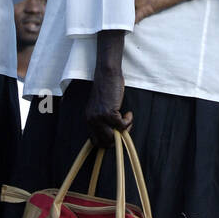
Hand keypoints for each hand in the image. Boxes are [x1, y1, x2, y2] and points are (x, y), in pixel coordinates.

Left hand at [86, 31, 131, 146]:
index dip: (107, 141)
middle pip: (104, 142)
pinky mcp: (109, 113)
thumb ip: (103, 120)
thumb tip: (114, 133)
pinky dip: (129, 121)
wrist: (107, 75)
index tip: (117, 134)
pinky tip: (129, 113)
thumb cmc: (107, 89)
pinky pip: (122, 126)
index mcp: (89, 119)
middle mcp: (92, 120)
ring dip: (124, 130)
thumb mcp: (101, 107)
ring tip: (127, 120)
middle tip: (125, 127)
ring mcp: (100, 117)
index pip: (95, 141)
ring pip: (113, 137)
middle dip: (117, 138)